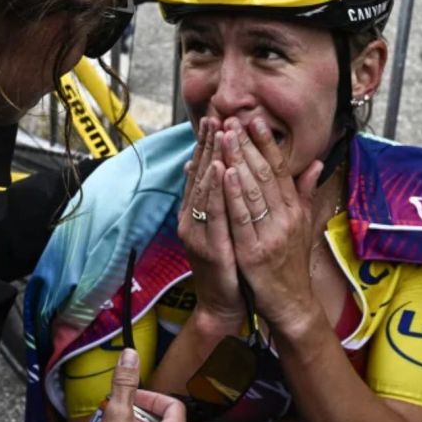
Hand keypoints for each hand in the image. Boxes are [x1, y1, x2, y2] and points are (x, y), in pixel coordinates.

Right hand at [177, 118, 242, 324]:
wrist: (224, 304)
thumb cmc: (229, 265)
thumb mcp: (225, 228)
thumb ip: (220, 199)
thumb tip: (216, 169)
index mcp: (197, 214)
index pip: (201, 173)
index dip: (206, 146)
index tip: (214, 119)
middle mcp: (192, 220)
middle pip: (200, 176)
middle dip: (208, 146)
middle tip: (215, 117)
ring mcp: (198, 234)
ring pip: (205, 190)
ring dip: (212, 159)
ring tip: (219, 134)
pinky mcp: (209, 247)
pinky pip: (214, 214)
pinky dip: (217, 190)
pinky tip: (222, 170)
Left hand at [217, 116, 322, 330]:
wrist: (291, 304)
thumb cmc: (291, 265)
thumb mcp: (303, 225)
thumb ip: (306, 193)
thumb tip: (316, 163)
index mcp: (295, 210)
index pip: (280, 169)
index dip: (268, 143)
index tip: (255, 120)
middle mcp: (286, 218)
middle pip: (265, 174)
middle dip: (248, 144)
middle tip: (234, 119)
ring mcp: (271, 235)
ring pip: (253, 191)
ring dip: (238, 160)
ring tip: (226, 135)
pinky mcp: (254, 253)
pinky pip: (242, 218)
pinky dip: (233, 194)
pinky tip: (225, 173)